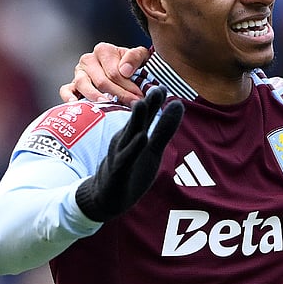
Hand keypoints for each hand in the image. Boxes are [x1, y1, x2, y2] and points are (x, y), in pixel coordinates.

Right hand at [59, 43, 150, 105]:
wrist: (125, 70)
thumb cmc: (133, 65)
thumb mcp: (140, 56)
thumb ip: (135, 57)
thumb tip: (125, 70)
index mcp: (103, 50)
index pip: (114, 71)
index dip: (128, 86)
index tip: (138, 96)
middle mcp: (88, 59)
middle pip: (101, 80)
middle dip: (118, 94)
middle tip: (131, 104)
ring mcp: (79, 72)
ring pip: (83, 84)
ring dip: (96, 97)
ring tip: (108, 105)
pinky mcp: (72, 85)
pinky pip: (66, 90)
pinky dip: (69, 97)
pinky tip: (76, 104)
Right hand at [76, 86, 183, 221]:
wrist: (105, 199)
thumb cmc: (131, 170)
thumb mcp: (152, 149)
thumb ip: (164, 128)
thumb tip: (178, 104)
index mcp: (133, 135)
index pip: (145, 117)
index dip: (154, 102)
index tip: (163, 85)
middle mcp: (124, 142)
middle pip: (136, 122)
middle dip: (146, 105)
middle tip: (156, 87)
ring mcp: (119, 157)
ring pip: (127, 137)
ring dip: (135, 121)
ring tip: (142, 105)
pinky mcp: (117, 173)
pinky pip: (124, 159)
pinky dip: (132, 149)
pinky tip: (141, 139)